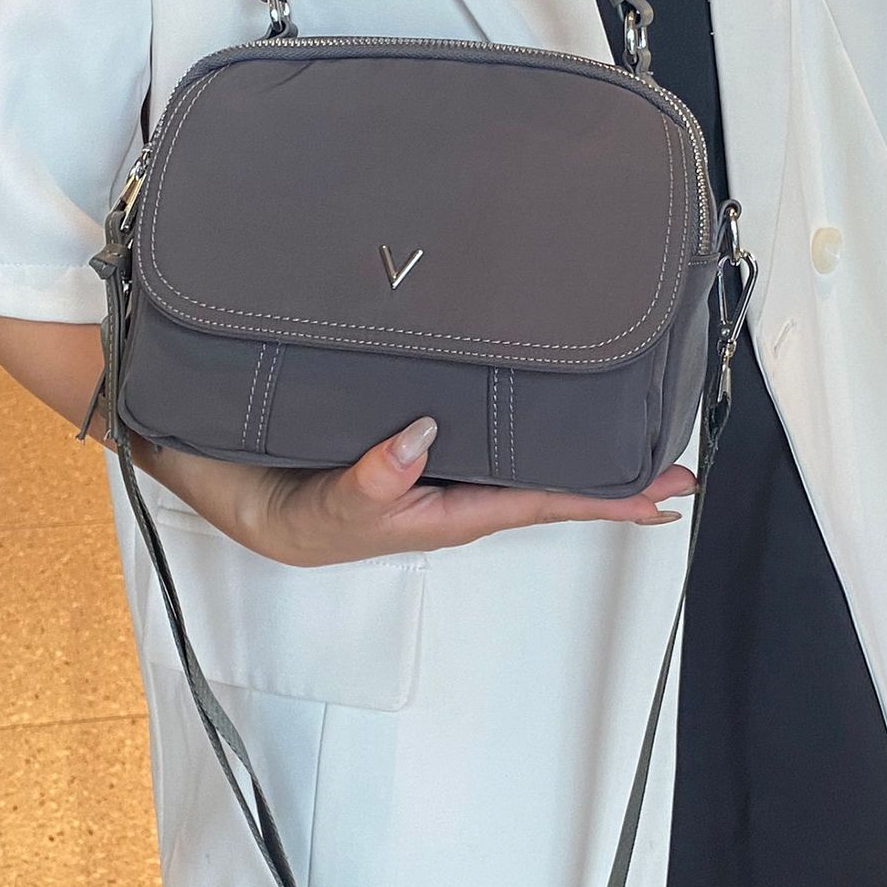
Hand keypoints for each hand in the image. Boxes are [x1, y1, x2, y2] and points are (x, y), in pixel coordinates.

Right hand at [147, 416, 696, 567]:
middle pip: (543, 472)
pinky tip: (537, 372)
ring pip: (514, 438)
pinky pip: (479, 406)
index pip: (538, 501)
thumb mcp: (320, 513)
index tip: (664, 490)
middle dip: (607, 469)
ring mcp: (432, 449)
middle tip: (675, 459)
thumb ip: (369, 485)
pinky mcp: (407, 414)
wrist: (210, 467)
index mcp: (440, 509)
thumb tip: (421, 440)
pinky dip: (517, 393)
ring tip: (627, 418)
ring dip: (570, 432)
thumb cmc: (272, 507)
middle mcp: (448, 479)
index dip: (603, 496)